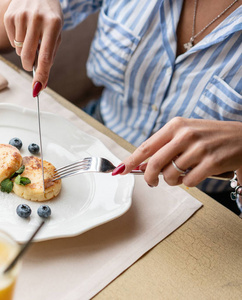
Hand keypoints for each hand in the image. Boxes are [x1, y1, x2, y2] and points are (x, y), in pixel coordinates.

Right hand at [3, 0, 62, 92]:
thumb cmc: (49, 16)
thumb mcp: (56, 32)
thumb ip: (50, 55)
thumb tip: (41, 81)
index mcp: (53, 23)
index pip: (46, 56)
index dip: (41, 75)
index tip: (37, 88)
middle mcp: (37, 18)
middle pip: (28, 56)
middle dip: (29, 65)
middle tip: (32, 64)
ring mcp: (21, 16)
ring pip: (19, 50)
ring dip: (25, 50)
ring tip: (31, 36)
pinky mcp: (9, 16)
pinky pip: (12, 42)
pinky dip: (17, 41)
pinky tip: (23, 29)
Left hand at [117, 117, 241, 186]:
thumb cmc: (209, 136)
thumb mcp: (185, 133)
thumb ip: (163, 146)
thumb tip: (140, 164)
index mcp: (175, 126)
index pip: (146, 147)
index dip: (130, 161)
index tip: (119, 171)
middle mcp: (185, 135)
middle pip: (154, 163)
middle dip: (149, 177)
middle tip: (151, 183)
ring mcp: (199, 148)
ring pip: (171, 175)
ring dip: (172, 181)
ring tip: (180, 176)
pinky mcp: (211, 162)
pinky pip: (188, 182)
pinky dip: (187, 183)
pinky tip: (195, 175)